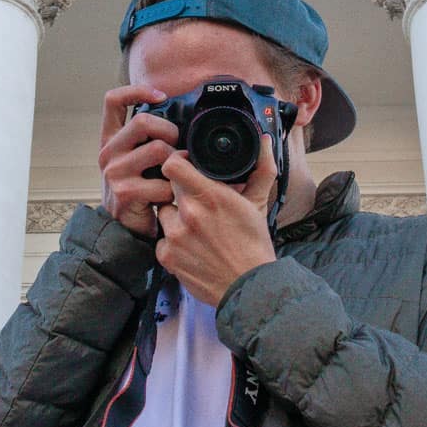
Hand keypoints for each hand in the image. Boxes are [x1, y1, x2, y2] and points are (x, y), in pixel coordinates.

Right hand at [98, 84, 176, 238]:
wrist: (125, 231)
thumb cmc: (139, 192)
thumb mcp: (138, 161)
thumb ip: (149, 140)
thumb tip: (183, 122)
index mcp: (110, 140)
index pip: (113, 100)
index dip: (137, 91)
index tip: (161, 95)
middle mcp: (107, 153)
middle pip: (142, 122)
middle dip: (169, 131)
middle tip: (177, 147)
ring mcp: (113, 173)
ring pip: (157, 150)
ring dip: (176, 162)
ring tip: (176, 174)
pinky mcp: (125, 193)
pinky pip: (163, 183)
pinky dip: (174, 190)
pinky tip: (171, 197)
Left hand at [155, 133, 278, 306]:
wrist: (248, 286)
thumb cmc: (254, 245)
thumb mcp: (258, 203)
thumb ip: (261, 168)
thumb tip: (264, 140)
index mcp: (210, 196)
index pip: (173, 165)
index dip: (176, 162)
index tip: (183, 165)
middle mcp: (189, 214)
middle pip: (169, 189)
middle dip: (181, 193)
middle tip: (198, 203)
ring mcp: (175, 237)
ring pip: (164, 214)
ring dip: (175, 218)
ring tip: (196, 229)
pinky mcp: (167, 257)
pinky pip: (161, 241)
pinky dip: (172, 243)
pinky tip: (191, 248)